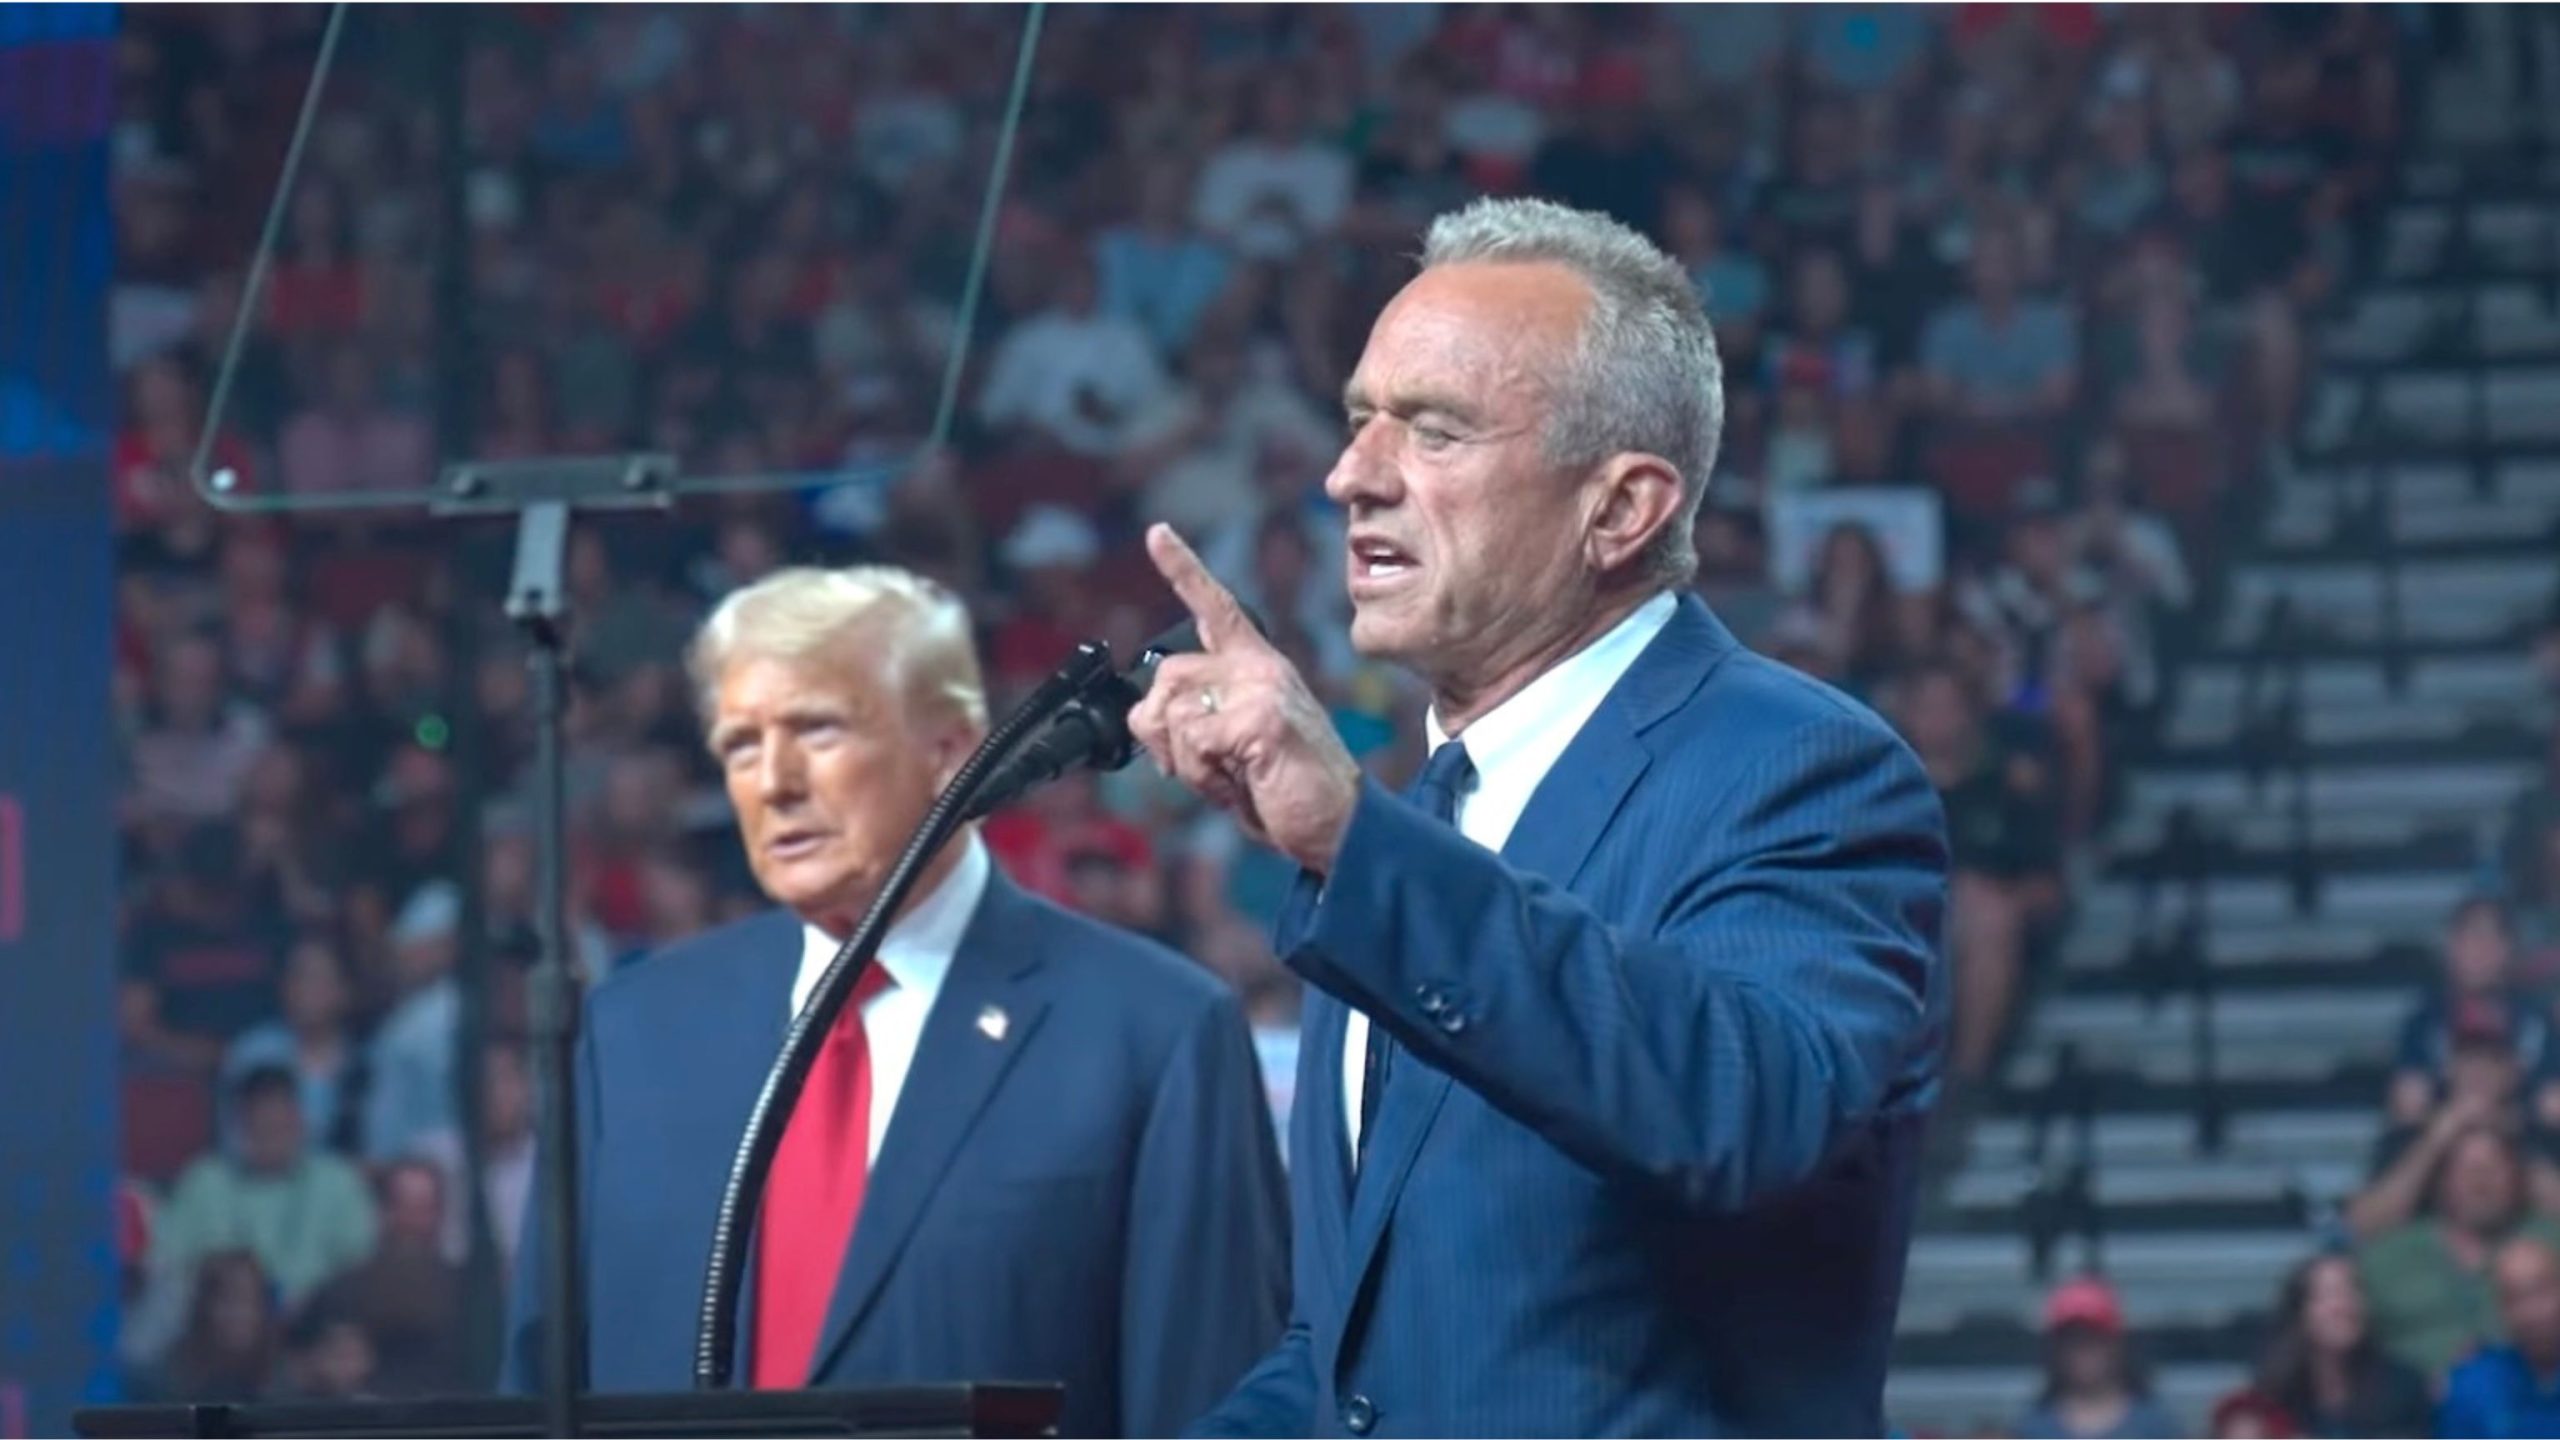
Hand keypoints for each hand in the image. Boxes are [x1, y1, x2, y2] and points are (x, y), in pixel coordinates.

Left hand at [1126, 524, 1362, 873]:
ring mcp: (1262, 688)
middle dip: (1166, 735)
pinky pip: (1192, 741)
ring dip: (1187, 762)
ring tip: (1233, 776)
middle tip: (1211, 767)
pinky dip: (1204, 775)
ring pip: (1173, 713)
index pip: (1216, 608)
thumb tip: (1148, 712)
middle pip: (1166, 679)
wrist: (1337, 826)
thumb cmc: (1282, 790)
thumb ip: (1194, 719)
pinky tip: (1241, 783)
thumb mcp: (1229, 749)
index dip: (1182, 568)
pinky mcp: (1261, 718)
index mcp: (1258, 666)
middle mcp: (1260, 667)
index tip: (1157, 532)